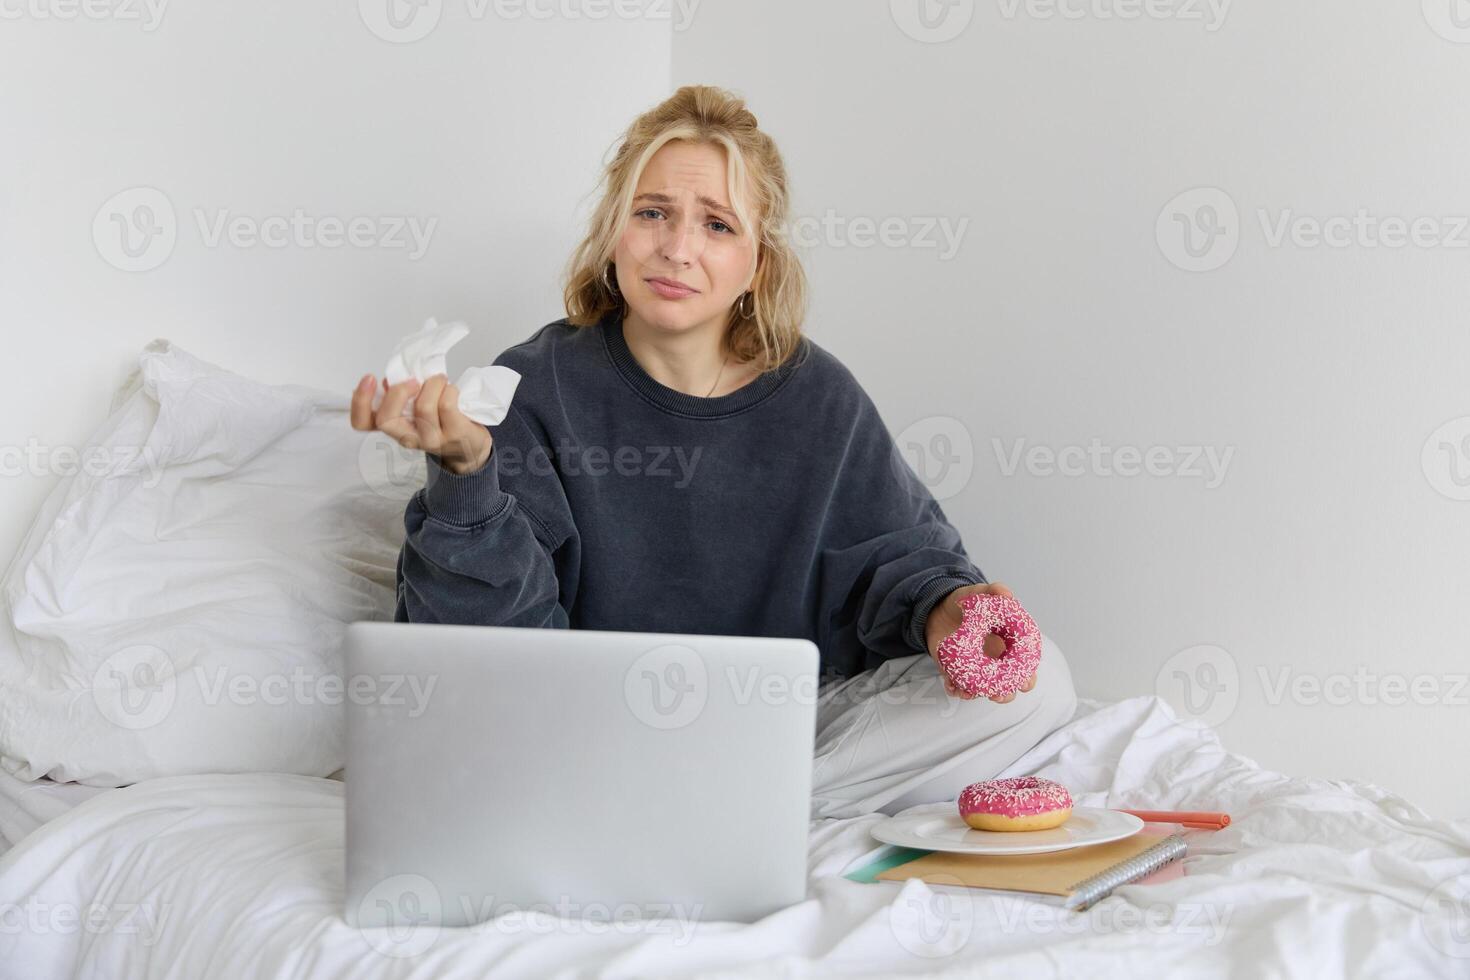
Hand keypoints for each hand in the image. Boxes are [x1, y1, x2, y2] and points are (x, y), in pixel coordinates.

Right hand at [349, 372, 492, 475]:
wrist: (470, 446)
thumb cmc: (440, 420)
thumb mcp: (415, 408)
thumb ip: (400, 396)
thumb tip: (390, 381)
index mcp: (394, 426)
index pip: (362, 422)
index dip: (359, 401)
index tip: (370, 378)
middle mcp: (408, 437)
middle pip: (386, 419)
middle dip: (398, 392)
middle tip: (414, 381)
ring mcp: (430, 439)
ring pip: (423, 406)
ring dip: (433, 384)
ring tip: (440, 381)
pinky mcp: (454, 434)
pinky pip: (446, 404)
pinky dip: (449, 389)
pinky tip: (452, 391)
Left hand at [923, 581, 1038, 703]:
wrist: (940, 609)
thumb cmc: (969, 604)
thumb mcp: (980, 594)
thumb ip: (994, 591)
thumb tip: (1006, 593)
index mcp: (1008, 645)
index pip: (1025, 665)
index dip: (1027, 676)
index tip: (1025, 681)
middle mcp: (995, 661)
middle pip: (1007, 685)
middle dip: (1005, 694)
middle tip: (997, 694)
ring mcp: (977, 668)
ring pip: (983, 690)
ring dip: (977, 695)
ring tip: (967, 693)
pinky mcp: (957, 671)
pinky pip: (958, 685)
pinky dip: (956, 689)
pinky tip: (951, 686)